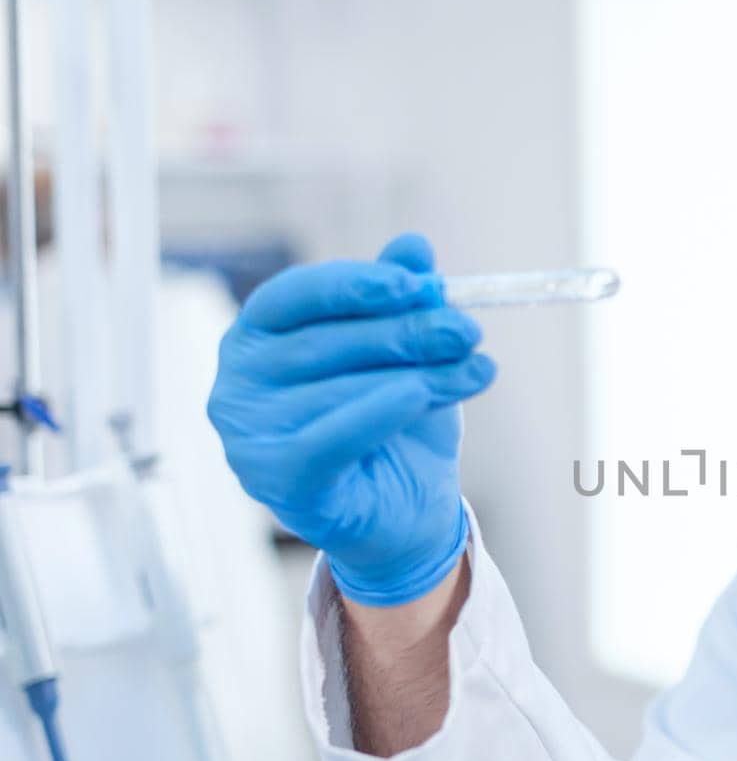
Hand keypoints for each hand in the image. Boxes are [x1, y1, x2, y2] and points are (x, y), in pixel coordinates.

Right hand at [206, 233, 495, 605]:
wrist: (404, 514)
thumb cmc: (392, 425)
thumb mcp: (404, 356)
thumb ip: (399, 302)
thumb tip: (415, 247)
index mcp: (254, 341)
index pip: (293, 296)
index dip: (354, 284)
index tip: (419, 283)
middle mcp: (236, 386)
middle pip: (325, 342)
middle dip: (406, 331)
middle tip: (467, 327)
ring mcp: (250, 438)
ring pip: (340, 388)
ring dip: (417, 373)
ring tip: (475, 366)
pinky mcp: (279, 481)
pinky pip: (333, 438)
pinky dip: (381, 412)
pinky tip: (423, 396)